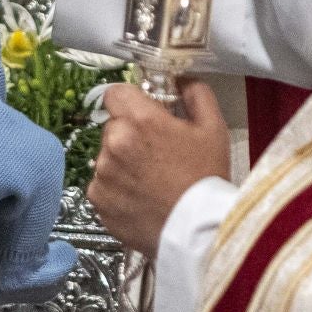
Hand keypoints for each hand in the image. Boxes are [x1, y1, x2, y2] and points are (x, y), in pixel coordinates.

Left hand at [87, 77, 230, 256]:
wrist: (197, 232)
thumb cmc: (207, 177)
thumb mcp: (213, 128)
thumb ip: (196, 94)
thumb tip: (181, 79)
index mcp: (140, 120)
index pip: (115, 92)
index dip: (130, 101)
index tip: (145, 114)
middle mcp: (114, 143)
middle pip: (112, 125)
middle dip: (129, 133)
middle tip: (155, 151)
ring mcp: (102, 174)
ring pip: (106, 156)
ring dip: (121, 161)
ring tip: (150, 179)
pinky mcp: (97, 201)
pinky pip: (102, 184)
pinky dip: (116, 188)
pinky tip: (140, 197)